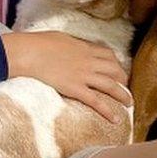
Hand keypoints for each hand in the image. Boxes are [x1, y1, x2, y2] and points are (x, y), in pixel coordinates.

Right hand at [0, 31, 130, 122]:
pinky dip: (107, 111)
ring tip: (128, 103)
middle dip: (122, 79)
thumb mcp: (59, 38)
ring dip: (122, 95)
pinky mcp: (75, 89)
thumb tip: (70, 48)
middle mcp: (88, 61)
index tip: (116, 69)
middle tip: (124, 87)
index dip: (115, 63)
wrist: (28, 53)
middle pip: (114, 70)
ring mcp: (83, 76)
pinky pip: (96, 101)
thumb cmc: (37, 43)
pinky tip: (115, 119)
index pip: (107, 54)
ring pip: (111, 86)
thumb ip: (69, 44)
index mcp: (83, 47)